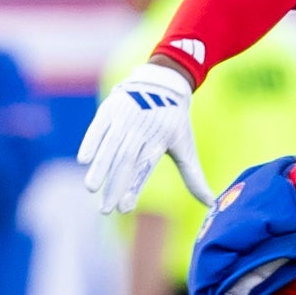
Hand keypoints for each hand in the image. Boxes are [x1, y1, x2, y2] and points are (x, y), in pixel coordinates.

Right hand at [80, 61, 208, 212]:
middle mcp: (143, 131)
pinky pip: (99, 127)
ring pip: (111, 146)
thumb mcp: (186, 147)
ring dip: (100, 167)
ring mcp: (125, 119)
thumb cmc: (174, 123)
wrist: (164, 84)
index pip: (145, 170)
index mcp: (161, 141)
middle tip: (105, 210)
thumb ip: (193, 177)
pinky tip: (84, 160)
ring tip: (91, 188)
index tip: (124, 208)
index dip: (134, 189)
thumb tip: (211, 204)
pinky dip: (91, 142)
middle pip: (126, 162)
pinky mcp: (110, 109)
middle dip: (115, 186)